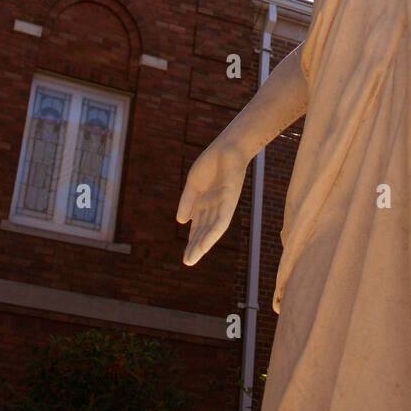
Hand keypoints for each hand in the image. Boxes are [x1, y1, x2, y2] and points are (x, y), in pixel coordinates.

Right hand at [176, 140, 247, 265]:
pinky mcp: (229, 202)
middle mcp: (215, 207)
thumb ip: (188, 201)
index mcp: (205, 203)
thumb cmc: (212, 162)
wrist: (228, 147)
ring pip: (211, 230)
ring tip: (192, 259)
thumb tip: (181, 222)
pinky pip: (220, 222)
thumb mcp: (194, 183)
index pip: (199, 226)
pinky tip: (204, 245)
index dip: (192, 240)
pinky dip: (211, 234)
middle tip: (187, 262)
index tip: (186, 257)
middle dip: (195, 246)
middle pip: (204, 231)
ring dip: (201, 245)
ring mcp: (222, 205)